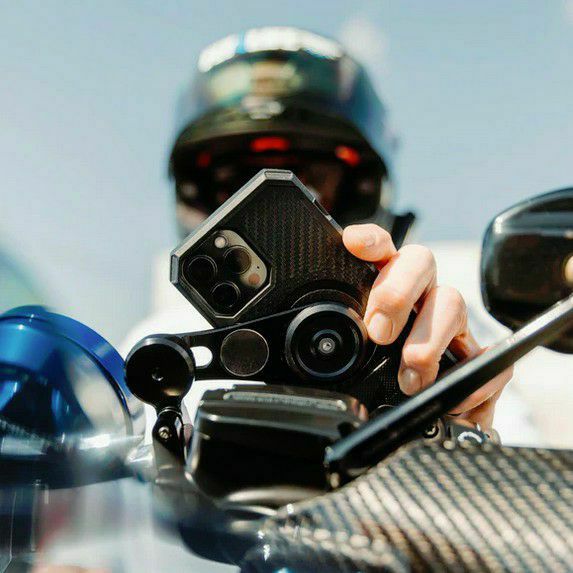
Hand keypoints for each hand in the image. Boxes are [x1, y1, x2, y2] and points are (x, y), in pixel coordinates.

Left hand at [343, 223, 512, 431]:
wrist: (396, 406)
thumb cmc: (363, 375)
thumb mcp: (338, 357)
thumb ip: (323, 347)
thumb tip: (285, 360)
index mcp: (381, 285)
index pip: (379, 249)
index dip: (370, 240)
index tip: (353, 243)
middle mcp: (417, 294)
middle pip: (420, 262)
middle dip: (398, 293)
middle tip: (379, 333)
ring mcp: (447, 321)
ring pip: (453, 303)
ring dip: (429, 342)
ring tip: (411, 379)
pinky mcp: (472, 357)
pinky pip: (489, 358)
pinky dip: (476, 382)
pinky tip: (456, 403)